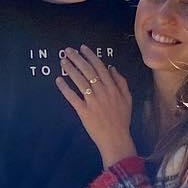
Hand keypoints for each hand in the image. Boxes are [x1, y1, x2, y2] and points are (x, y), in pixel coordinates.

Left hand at [55, 45, 135, 167]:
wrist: (116, 139)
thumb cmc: (122, 119)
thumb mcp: (128, 99)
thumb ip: (121, 82)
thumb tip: (111, 68)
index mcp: (113, 88)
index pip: (100, 67)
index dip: (91, 56)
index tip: (82, 48)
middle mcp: (102, 92)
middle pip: (88, 71)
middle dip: (77, 59)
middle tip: (67, 50)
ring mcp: (92, 102)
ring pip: (80, 81)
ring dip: (70, 70)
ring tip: (63, 61)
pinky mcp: (84, 112)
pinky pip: (73, 98)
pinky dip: (65, 88)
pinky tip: (59, 80)